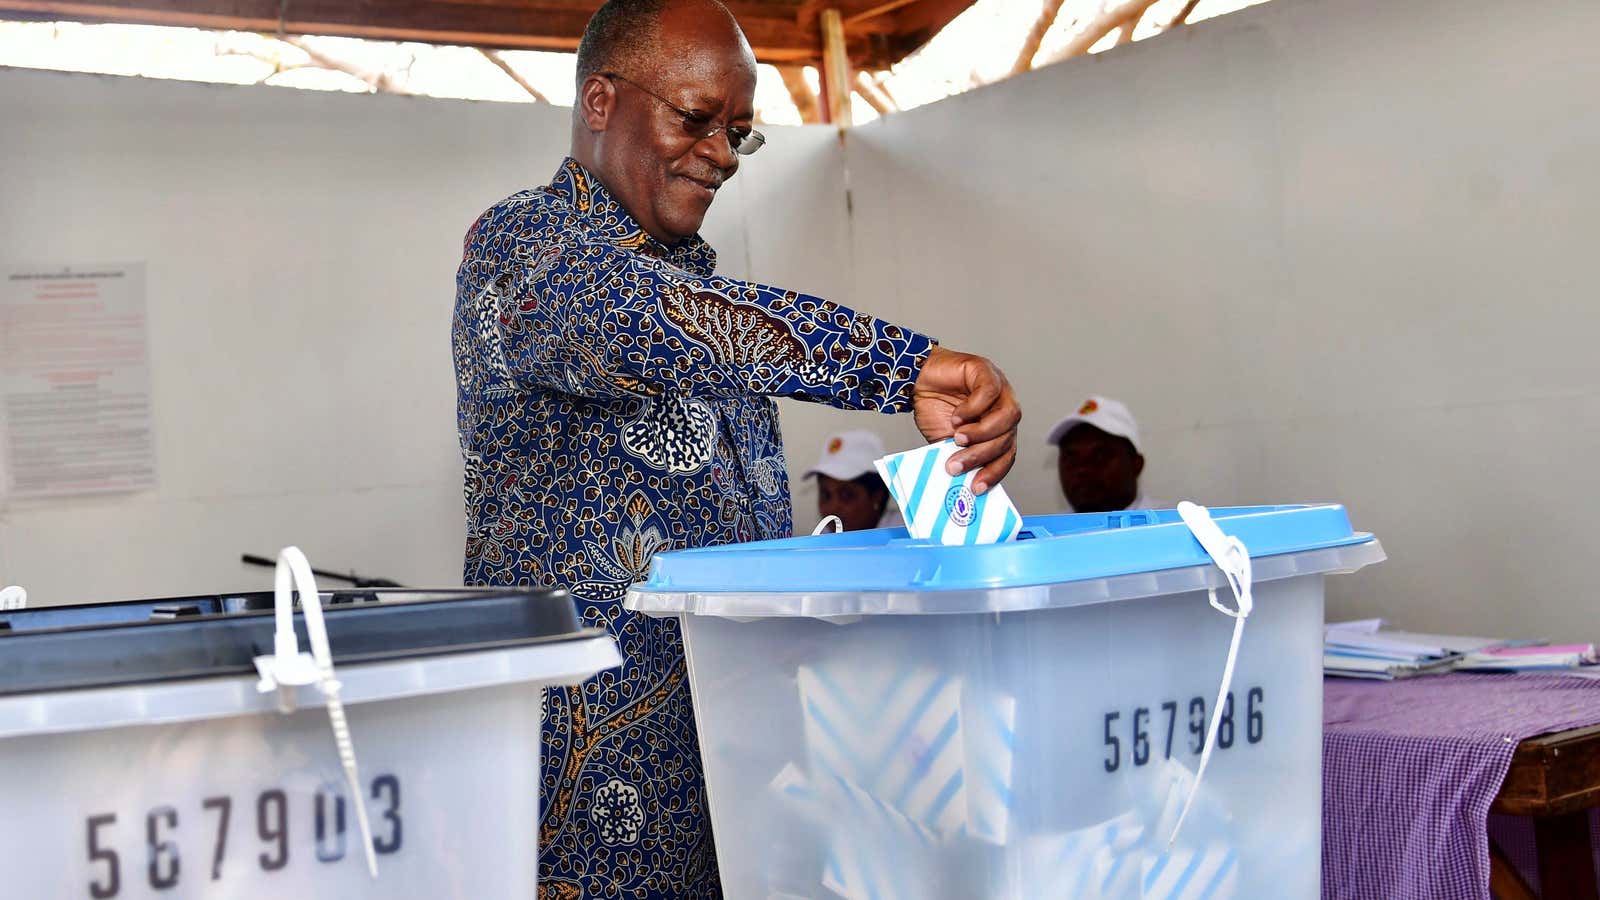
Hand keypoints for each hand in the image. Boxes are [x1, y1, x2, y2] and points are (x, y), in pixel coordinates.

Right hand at [912, 346, 1020, 493]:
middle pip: (1008, 437)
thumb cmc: (934, 408)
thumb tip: (962, 482)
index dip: (994, 472)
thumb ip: (959, 456)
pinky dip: (973, 408)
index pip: (1007, 453)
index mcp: (999, 428)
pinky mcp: (985, 370)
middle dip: (981, 455)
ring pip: (1008, 416)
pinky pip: (990, 392)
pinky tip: (957, 416)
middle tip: (956, 464)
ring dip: (982, 433)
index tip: (976, 487)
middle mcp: (1004, 408)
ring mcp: (999, 388)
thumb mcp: (946, 441)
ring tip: (958, 438)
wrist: (917, 379)